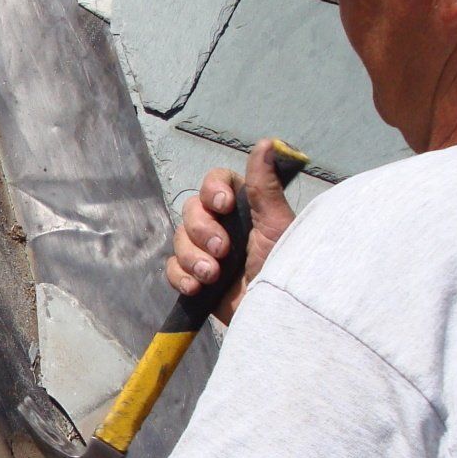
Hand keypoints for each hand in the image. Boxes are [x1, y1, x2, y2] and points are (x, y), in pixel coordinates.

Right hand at [165, 139, 295, 323]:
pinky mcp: (195, 278)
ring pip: (179, 239)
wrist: (274, 315)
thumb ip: (265, 186)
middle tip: (223, 251)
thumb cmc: (284, 268)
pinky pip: (172, 268)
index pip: (215, 182)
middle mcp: (223, 225)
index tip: (222, 205)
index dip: (212, 190)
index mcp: (243, 207)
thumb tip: (268, 142)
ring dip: (193, 257)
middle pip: (191, 210)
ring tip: (213, 276)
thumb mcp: (276, 225)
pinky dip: (181, 276)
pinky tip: (197, 288)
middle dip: (202, 231)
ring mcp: (207, 252)